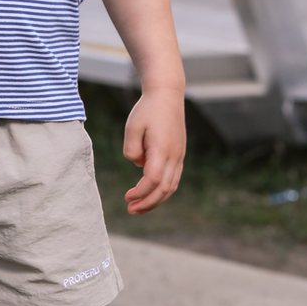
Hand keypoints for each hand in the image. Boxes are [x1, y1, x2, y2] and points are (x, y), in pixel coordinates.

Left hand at [123, 87, 184, 214]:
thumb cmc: (147, 109)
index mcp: (162, 149)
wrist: (167, 94)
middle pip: (164, 189)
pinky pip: (173, 178)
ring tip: (139, 208)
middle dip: (148, 203)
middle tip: (131, 211)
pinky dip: (163, 190)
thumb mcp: (132, 126)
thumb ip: (131, 149)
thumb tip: (138, 166)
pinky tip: (150, 194)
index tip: (127, 197)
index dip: (140, 192)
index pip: (153, 180)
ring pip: (172, 186)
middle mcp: (174, 155)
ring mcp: (179, 155)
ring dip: (156, 200)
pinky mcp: (179, 154)